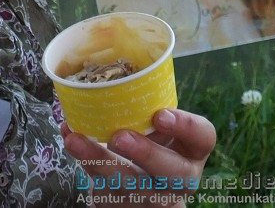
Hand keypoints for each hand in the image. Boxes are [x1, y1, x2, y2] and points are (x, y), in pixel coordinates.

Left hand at [63, 109, 215, 206]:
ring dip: (100, 162)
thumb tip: (106, 80)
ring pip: (130, 185)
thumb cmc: (154, 145)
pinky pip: (104, 190)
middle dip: (145, 154)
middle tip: (119, 137)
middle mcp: (179, 177)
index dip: (185, 126)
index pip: (202, 137)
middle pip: (171, 171)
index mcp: (193, 150)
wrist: (146, 192)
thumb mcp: (160, 130)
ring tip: (76, 141)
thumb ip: (146, 109)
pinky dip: (84, 165)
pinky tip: (71, 144)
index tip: (160, 114)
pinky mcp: (124, 206)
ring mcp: (153, 197)